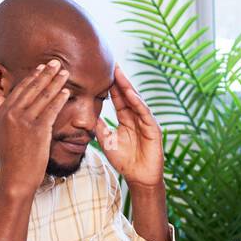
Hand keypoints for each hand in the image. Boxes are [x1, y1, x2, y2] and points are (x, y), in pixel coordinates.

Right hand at [0, 60, 71, 193]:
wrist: (16, 176)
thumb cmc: (11, 156)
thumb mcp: (0, 131)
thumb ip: (1, 111)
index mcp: (3, 112)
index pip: (20, 89)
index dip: (33, 77)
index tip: (41, 67)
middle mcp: (12, 113)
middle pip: (32, 89)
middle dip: (46, 74)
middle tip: (56, 62)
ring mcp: (25, 121)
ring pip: (43, 97)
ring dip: (56, 83)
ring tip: (65, 73)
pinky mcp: (38, 130)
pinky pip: (51, 110)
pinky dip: (59, 99)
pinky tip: (66, 91)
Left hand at [92, 64, 164, 189]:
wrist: (139, 178)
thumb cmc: (125, 161)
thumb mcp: (106, 141)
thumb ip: (99, 127)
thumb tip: (86, 115)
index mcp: (126, 119)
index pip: (118, 98)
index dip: (111, 85)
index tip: (101, 70)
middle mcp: (137, 117)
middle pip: (127, 95)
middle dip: (120, 79)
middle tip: (112, 63)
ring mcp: (146, 122)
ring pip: (136, 100)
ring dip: (128, 87)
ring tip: (120, 74)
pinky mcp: (153, 129)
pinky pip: (145, 114)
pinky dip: (138, 103)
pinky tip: (131, 95)